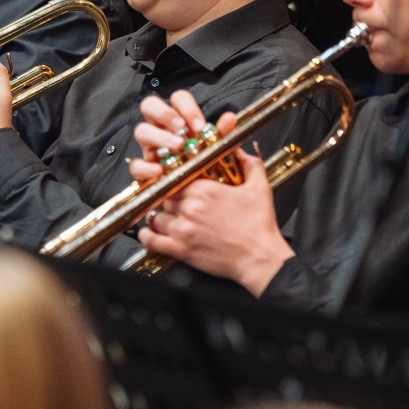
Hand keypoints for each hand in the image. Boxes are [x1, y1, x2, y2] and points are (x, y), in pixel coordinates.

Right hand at [128, 89, 241, 181]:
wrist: (197, 196)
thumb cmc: (205, 166)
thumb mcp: (216, 149)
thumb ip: (223, 133)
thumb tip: (230, 118)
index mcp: (179, 119)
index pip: (178, 99)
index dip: (186, 108)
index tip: (199, 126)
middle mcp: (161, 129)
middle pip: (150, 105)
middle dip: (164, 113)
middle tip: (180, 128)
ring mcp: (150, 147)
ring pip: (141, 130)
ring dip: (159, 136)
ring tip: (177, 147)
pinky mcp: (144, 170)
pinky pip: (136, 165)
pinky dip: (146, 167)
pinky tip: (160, 171)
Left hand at [129, 90, 291, 294]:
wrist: (261, 258)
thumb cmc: (260, 227)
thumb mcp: (260, 187)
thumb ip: (249, 164)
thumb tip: (242, 150)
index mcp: (204, 189)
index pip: (176, 178)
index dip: (177, 183)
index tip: (178, 185)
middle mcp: (190, 207)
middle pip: (165, 197)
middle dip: (171, 200)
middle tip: (178, 204)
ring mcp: (183, 229)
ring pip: (156, 216)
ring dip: (161, 217)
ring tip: (167, 219)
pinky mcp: (181, 250)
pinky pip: (152, 241)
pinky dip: (147, 237)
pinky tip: (149, 234)